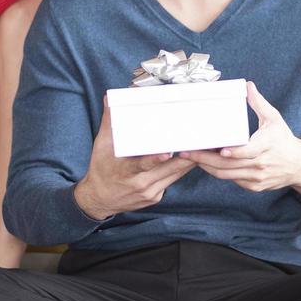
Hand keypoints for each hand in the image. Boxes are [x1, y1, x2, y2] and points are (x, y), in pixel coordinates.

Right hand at [74, 96, 197, 220]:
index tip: (166, 153)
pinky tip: (189, 160)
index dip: (155, 159)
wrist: (100, 199)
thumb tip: (110, 100)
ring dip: (187, 162)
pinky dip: (179, 170)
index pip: (142, 164)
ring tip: (201, 148)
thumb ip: (109, 122)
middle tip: (197, 142)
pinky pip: (171, 181)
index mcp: (125, 170)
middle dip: (184, 156)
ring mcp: (149, 192)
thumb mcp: (101, 146)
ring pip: (175, 175)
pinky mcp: (155, 196)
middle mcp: (139, 183)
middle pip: (168, 169)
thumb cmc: (101, 170)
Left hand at [181, 82, 300, 198]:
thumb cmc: (283, 139)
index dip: (234, 153)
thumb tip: (248, 85)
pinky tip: (206, 164)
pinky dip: (218, 172)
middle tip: (187, 152)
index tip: (220, 149)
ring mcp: (257, 178)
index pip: (248, 152)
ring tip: (191, 157)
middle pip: (229, 165)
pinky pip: (231, 180)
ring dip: (207, 167)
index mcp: (267, 145)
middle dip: (205, 159)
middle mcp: (261, 164)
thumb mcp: (274, 118)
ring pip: (226, 175)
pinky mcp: (254, 186)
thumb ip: (259, 103)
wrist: (299, 166)